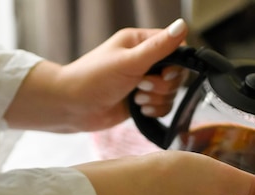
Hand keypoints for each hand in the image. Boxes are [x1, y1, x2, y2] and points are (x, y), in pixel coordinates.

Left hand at [5, 19, 187, 131]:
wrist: (72, 107)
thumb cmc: (94, 78)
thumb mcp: (130, 60)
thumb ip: (159, 46)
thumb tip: (183, 25)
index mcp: (140, 43)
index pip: (175, 48)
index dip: (177, 64)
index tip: (165, 74)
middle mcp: (144, 61)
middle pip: (176, 74)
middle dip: (163, 85)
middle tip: (141, 86)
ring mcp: (143, 82)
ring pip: (170, 92)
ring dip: (157, 99)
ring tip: (136, 98)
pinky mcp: (141, 101)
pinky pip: (163, 107)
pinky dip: (155, 110)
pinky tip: (140, 110)